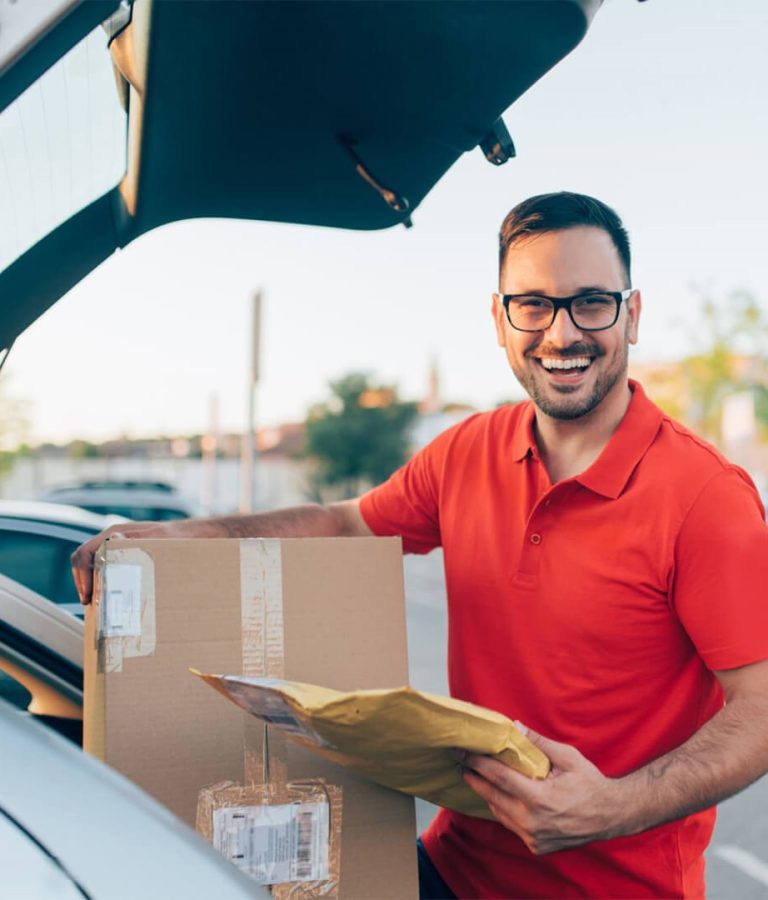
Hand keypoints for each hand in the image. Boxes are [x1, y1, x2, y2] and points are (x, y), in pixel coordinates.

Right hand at [71, 520, 192, 604]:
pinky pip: (106, 568)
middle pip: (84, 560)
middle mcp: (114, 539)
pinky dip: (103, 582)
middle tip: (90, 603)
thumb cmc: (178, 536)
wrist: (194, 536)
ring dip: (91, 583)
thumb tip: (113, 539)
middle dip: (83, 582)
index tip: (88, 595)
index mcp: (115, 533)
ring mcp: (119, 547)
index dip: (81, 575)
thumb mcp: (158, 538)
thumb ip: (137, 539)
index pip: (84, 552)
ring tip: (97, 603)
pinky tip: (111, 596)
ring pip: (93, 566)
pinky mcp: (127, 556)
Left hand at [461, 726, 628, 854]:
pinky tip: (497, 794)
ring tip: (475, 775)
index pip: (499, 778)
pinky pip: (510, 824)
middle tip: (460, 762)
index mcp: (541, 799)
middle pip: (492, 796)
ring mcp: (534, 837)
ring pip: (499, 812)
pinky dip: (502, 808)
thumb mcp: (568, 757)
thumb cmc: (590, 783)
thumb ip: (539, 743)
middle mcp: (534, 822)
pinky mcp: (536, 846)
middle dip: (473, 777)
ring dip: (486, 793)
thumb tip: (514, 727)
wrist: (611, 815)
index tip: (464, 752)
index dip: (478, 764)